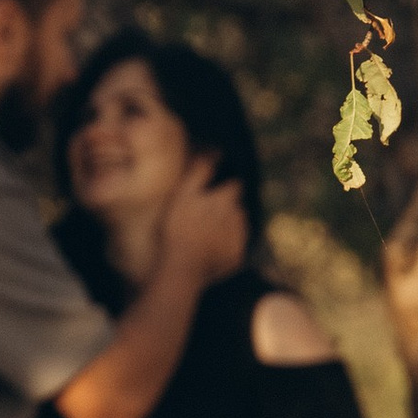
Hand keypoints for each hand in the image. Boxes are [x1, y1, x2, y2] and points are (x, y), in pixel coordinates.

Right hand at [158, 155, 247, 283]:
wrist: (182, 268)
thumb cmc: (178, 229)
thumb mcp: (183, 194)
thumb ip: (200, 170)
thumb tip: (215, 149)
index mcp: (226, 200)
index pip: (235, 185)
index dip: (225, 186)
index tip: (214, 191)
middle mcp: (238, 217)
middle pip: (237, 206)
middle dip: (227, 207)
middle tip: (206, 214)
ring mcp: (239, 239)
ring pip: (238, 225)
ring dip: (228, 225)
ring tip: (207, 232)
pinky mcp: (236, 258)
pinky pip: (235, 246)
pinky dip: (227, 245)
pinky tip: (210, 248)